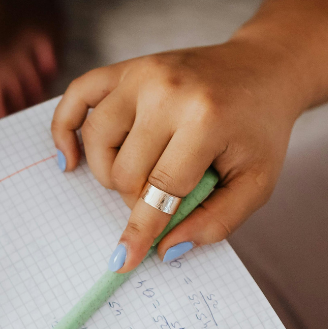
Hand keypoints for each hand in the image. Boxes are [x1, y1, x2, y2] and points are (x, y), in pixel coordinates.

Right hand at [51, 37, 305, 270]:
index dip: (141, 230)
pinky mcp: (127, 67)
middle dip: (139, 197)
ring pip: (96, 140)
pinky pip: (77, 95)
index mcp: (204, 119)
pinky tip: (71, 157)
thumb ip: (217, 221)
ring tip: (140, 173)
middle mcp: (166, 91)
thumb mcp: (257, 182)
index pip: (161, 189)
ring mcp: (142, 74)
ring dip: (109, 171)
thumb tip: (166, 250)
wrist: (263, 70)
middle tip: (168, 191)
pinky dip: (64, 128)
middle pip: (123, 170)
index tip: (122, 261)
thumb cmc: (258, 130)